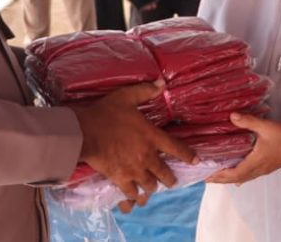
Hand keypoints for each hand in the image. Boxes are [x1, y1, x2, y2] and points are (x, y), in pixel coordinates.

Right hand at [73, 82, 198, 206]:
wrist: (84, 133)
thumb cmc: (105, 113)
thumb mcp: (126, 96)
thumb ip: (145, 91)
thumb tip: (162, 83)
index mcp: (152, 137)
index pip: (177, 148)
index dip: (188, 156)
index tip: (196, 161)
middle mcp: (147, 156)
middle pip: (165, 173)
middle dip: (170, 179)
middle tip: (171, 181)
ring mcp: (134, 170)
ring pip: (151, 185)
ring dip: (153, 187)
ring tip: (152, 188)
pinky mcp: (120, 179)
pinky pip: (132, 193)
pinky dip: (135, 197)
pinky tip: (135, 198)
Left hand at [206, 113, 280, 184]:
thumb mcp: (266, 127)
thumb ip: (248, 121)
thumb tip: (231, 115)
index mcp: (254, 162)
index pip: (233, 173)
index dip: (218, 175)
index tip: (205, 174)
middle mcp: (256, 170)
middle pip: (234, 179)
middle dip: (219, 179)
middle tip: (204, 176)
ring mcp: (261, 170)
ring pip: (241, 178)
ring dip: (227, 178)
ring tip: (215, 174)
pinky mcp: (265, 168)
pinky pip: (248, 175)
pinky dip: (237, 176)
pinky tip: (235, 174)